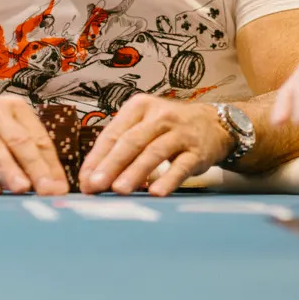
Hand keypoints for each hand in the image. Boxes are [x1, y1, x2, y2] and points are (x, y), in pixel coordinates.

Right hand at [0, 93, 66, 195]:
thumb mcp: (3, 126)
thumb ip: (25, 149)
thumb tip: (51, 181)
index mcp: (14, 107)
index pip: (38, 138)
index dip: (51, 164)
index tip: (60, 187)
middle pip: (19, 142)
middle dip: (36, 168)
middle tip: (48, 190)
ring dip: (10, 170)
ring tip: (23, 189)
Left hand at [79, 95, 232, 196]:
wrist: (214, 124)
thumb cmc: (169, 128)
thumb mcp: (144, 127)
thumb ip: (120, 148)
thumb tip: (92, 178)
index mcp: (139, 107)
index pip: (113, 133)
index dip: (97, 158)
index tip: (84, 180)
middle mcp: (159, 116)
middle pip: (131, 141)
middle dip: (111, 165)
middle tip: (96, 185)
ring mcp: (180, 132)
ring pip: (154, 152)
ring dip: (135, 172)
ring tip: (119, 190)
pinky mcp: (197, 150)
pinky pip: (181, 166)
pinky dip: (168, 179)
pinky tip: (156, 192)